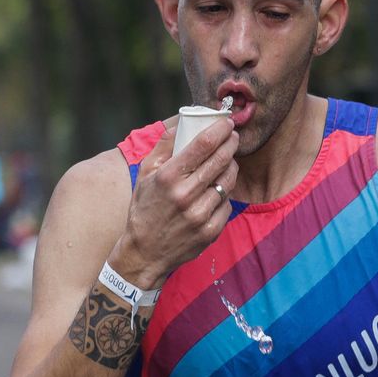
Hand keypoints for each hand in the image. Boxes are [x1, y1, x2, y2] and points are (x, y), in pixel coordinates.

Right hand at [112, 118, 239, 287]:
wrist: (145, 253)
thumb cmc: (144, 210)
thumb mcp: (144, 176)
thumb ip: (162, 147)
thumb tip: (180, 124)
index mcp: (167, 178)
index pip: (203, 145)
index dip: (220, 129)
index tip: (226, 123)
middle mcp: (185, 195)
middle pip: (220, 159)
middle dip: (231, 143)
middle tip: (233, 137)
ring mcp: (200, 215)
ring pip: (228, 181)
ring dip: (231, 166)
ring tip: (227, 161)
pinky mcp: (211, 231)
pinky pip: (227, 204)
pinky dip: (224, 194)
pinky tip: (216, 191)